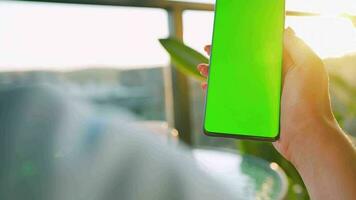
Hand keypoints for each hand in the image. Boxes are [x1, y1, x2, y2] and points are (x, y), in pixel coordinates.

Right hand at [197, 28, 331, 160]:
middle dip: (224, 57)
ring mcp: (261, 96)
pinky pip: (234, 99)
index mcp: (283, 67)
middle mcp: (271, 79)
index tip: (226, 38)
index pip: (258, 49)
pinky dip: (220, 94)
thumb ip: (296, 47)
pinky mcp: (254, 110)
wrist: (305, 136)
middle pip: (243, 64)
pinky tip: (208, 90)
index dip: (242, 42)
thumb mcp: (308, 67)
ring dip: (218, 74)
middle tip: (207, 51)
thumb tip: (284, 30)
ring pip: (235, 81)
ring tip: (202, 69)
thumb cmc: (308, 102)